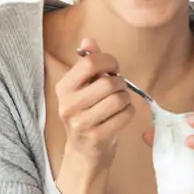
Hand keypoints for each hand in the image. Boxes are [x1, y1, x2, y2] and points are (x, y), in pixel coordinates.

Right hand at [57, 38, 135, 168]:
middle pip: (108, 82)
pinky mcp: (97, 137)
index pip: (90, 63)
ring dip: (126, 99)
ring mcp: (81, 123)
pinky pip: (125, 115)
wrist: (84, 153)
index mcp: (64, 88)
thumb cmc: (87, 114)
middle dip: (120, 83)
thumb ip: (87, 63)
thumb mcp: (83, 88)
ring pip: (119, 99)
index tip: (113, 68)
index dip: (109, 61)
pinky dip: (129, 113)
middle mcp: (68, 105)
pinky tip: (121, 115)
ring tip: (119, 103)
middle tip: (118, 89)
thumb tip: (88, 40)